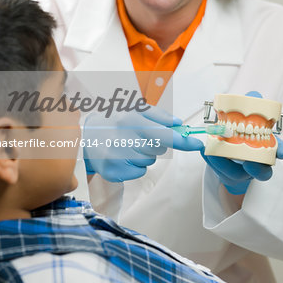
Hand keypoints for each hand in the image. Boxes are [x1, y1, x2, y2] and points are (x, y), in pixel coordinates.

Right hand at [83, 106, 203, 181]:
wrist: (85, 135)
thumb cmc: (115, 121)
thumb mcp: (134, 110)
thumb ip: (158, 115)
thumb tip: (178, 122)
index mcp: (132, 121)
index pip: (165, 135)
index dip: (184, 141)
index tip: (198, 144)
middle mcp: (125, 139)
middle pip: (159, 150)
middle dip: (154, 144)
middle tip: (138, 137)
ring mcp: (118, 158)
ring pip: (149, 162)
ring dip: (143, 155)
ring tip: (127, 145)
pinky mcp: (113, 172)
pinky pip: (138, 172)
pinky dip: (134, 166)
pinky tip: (122, 156)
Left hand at [202, 91, 282, 194]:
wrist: (226, 148)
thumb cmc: (240, 128)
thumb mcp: (246, 113)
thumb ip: (251, 103)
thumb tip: (254, 96)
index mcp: (265, 148)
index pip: (278, 151)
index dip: (282, 150)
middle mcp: (256, 163)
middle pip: (263, 172)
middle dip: (258, 169)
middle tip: (249, 163)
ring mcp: (240, 171)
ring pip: (237, 174)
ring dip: (226, 165)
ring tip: (216, 155)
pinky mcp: (225, 173)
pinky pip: (218, 170)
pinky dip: (211, 159)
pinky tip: (204, 150)